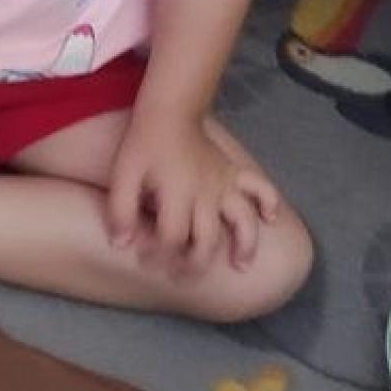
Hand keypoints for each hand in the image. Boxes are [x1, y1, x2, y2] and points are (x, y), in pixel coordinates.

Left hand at [105, 106, 278, 270]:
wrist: (169, 112)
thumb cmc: (143, 145)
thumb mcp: (123, 175)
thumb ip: (120, 210)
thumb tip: (121, 245)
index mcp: (176, 194)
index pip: (172, 237)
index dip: (158, 255)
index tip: (146, 260)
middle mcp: (205, 192)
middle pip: (207, 238)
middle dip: (195, 263)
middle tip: (182, 277)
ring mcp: (224, 182)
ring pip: (243, 219)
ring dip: (244, 244)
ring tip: (240, 265)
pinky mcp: (234, 172)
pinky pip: (260, 187)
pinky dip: (269, 203)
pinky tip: (270, 219)